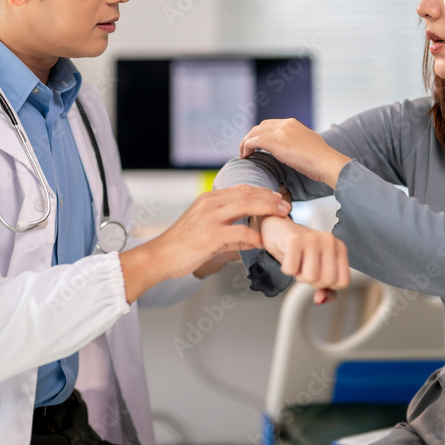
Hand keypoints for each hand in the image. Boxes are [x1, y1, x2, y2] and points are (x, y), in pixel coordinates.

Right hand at [119, 185, 290, 302]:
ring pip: (247, 206)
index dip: (262, 191)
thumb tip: (247, 232)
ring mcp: (210, 219)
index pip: (241, 188)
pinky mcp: (211, 236)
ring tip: (282, 217)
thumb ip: (224, 223)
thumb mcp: (202, 225)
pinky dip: (256, 236)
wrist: (159, 256)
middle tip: (286, 205)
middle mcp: (209, 204)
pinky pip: (241, 232)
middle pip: (247, 193)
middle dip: (270, 198)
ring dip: (268, 211)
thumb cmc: (180, 244)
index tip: (276, 197)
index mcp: (208, 199)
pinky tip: (264, 242)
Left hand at [240, 119, 351, 188]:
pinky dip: (247, 146)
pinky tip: (247, 156)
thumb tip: (292, 146)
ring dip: (245, 143)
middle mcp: (285, 124)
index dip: (258, 134)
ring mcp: (281, 132)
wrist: (328, 162)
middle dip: (250, 138)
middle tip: (247, 151)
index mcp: (292, 123)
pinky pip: (254, 141)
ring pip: (254, 133)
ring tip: (244, 155)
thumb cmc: (321, 158)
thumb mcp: (309, 142)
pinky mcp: (277, 143)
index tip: (255, 146)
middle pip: (259, 127)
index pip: (268, 124)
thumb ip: (297, 140)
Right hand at [259, 215, 349, 303]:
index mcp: (339, 247)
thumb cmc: (299, 250)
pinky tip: (287, 257)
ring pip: (310, 277)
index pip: (342, 281)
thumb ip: (325, 288)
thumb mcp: (317, 268)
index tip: (317, 272)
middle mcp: (329, 240)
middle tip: (304, 267)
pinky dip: (286, 269)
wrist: (277, 228)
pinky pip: (291, 270)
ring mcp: (312, 239)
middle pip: (327, 280)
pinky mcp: (294, 239)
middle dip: (312, 281)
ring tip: (296, 261)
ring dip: (298, 275)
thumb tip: (321, 300)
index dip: (327, 284)